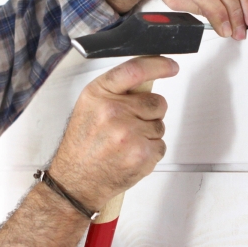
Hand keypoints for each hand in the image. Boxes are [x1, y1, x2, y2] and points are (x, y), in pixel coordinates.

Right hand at [47, 56, 177, 210]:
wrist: (76, 181)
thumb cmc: (83, 146)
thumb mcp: (89, 108)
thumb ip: (115, 92)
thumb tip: (147, 81)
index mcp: (98, 94)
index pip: (135, 70)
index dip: (158, 65)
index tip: (170, 66)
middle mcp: (114, 111)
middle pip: (157, 102)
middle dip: (151, 113)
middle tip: (130, 126)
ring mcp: (129, 133)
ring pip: (160, 126)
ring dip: (148, 134)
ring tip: (125, 144)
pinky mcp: (142, 153)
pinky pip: (161, 145)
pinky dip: (150, 152)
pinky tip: (130, 155)